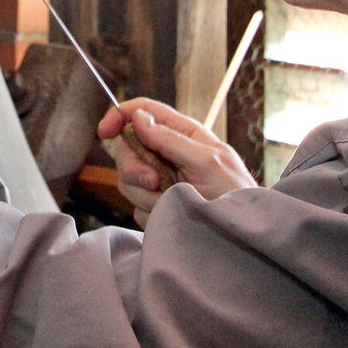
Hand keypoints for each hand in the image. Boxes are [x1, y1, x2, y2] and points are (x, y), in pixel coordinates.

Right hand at [97, 98, 256, 227]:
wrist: (242, 235)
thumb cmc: (235, 193)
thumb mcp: (206, 161)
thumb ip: (170, 139)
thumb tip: (138, 117)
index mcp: (182, 133)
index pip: (143, 112)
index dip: (119, 116)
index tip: (105, 131)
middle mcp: (167, 153)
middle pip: (127, 148)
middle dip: (134, 167)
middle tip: (154, 182)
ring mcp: (160, 180)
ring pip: (127, 180)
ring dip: (146, 194)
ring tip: (172, 202)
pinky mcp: (155, 205)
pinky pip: (135, 205)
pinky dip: (151, 212)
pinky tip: (171, 215)